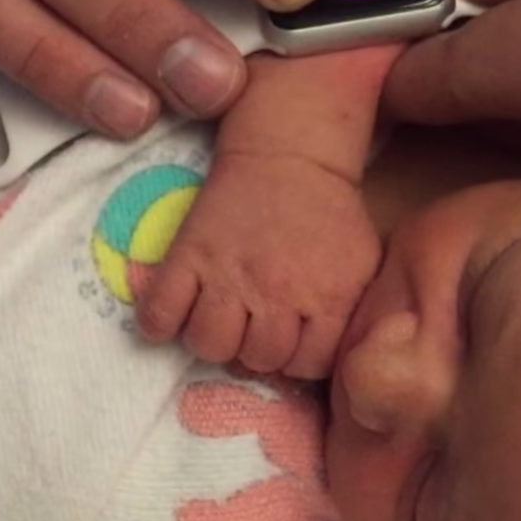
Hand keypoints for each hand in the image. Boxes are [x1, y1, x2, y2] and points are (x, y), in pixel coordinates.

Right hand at [135, 151, 380, 378]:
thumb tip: (329, 359)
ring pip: (210, 345)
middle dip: (255, 349)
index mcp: (327, 297)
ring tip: (220, 319)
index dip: (297, 358)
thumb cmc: (329, 215)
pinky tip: (174, 315)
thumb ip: (349, 315)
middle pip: (258, 359)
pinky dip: (159, 324)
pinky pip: (161, 315)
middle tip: (254, 324)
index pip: (307, 365)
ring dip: (213, 339)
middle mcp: (279, 291)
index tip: (291, 338)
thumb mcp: (361, 265)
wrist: (289, 155)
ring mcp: (231, 274)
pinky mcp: (189, 254)